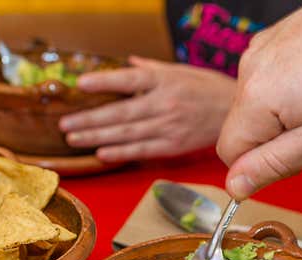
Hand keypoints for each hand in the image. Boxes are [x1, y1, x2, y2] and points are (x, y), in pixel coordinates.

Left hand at [59, 56, 234, 162]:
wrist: (237, 114)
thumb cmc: (209, 89)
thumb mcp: (181, 71)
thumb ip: (152, 70)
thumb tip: (130, 64)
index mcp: (164, 81)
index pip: (128, 80)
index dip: (104, 82)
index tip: (81, 84)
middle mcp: (164, 104)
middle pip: (120, 113)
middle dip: (89, 119)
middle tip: (64, 124)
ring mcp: (169, 126)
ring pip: (126, 134)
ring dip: (96, 137)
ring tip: (74, 139)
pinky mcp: (174, 145)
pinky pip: (142, 150)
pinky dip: (120, 152)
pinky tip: (101, 154)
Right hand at [216, 0, 301, 198]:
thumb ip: (274, 164)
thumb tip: (234, 187)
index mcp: (256, 99)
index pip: (228, 154)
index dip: (260, 165)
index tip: (297, 154)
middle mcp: (248, 70)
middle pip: (242, 128)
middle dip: (275, 138)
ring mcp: (259, 49)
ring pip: (256, 104)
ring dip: (283, 112)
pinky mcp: (273, 37)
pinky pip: (268, 79)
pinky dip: (289, 87)